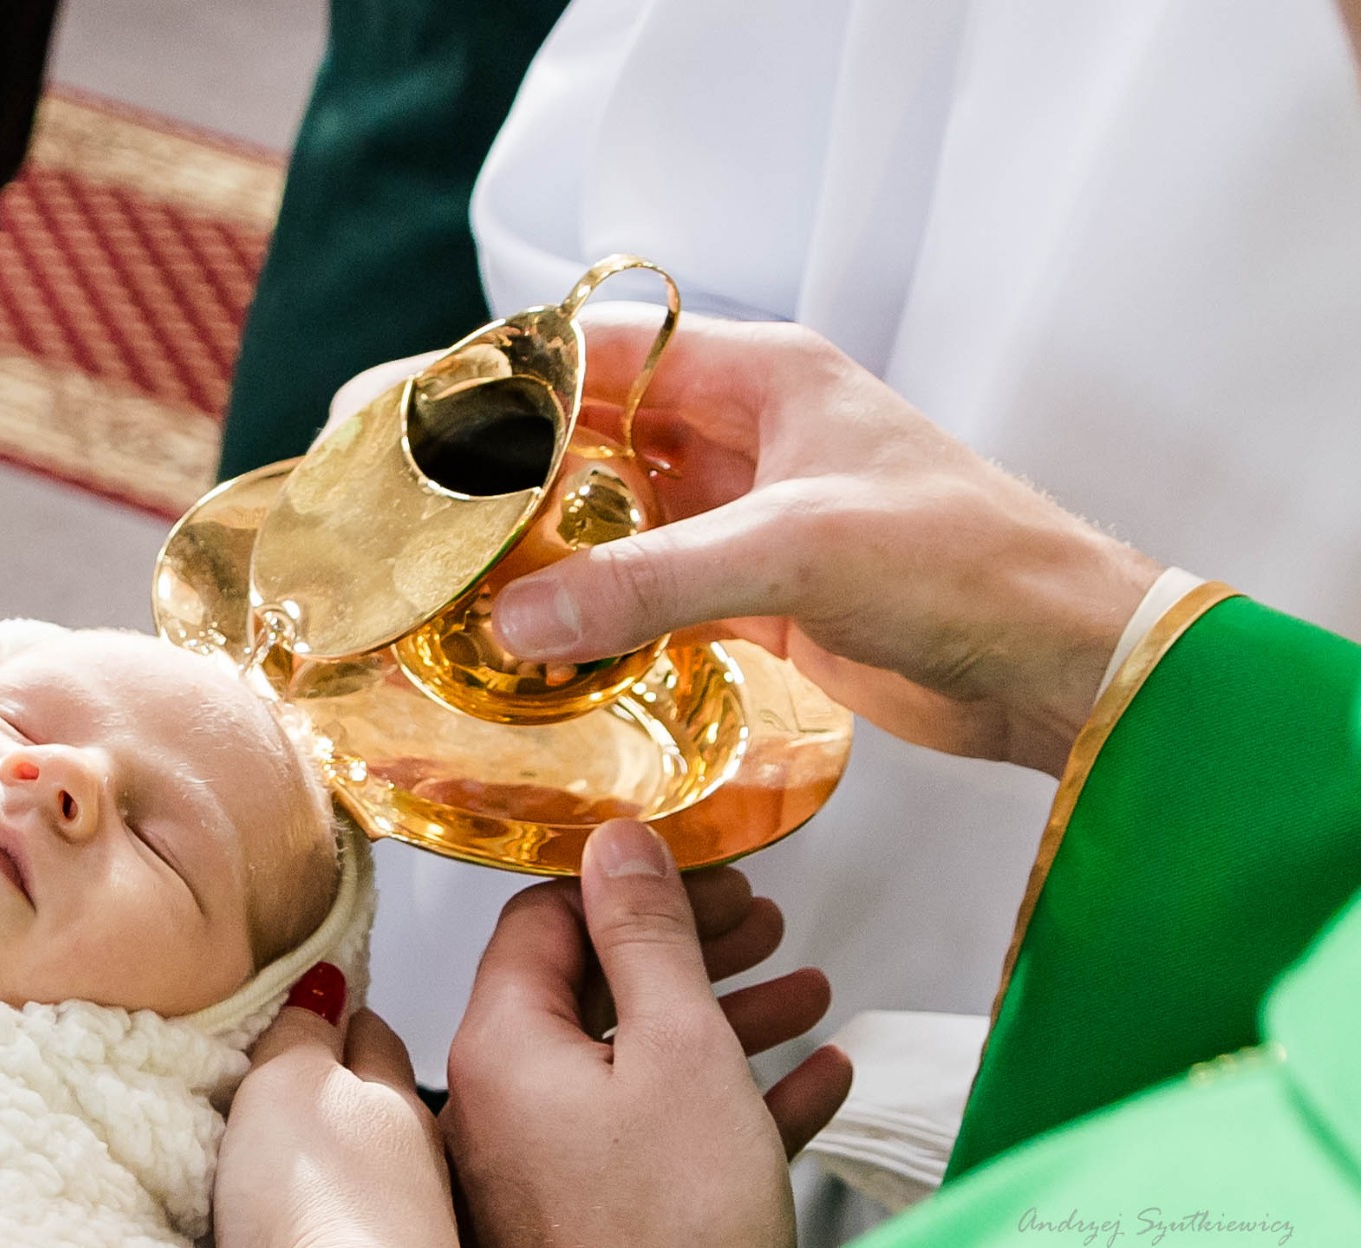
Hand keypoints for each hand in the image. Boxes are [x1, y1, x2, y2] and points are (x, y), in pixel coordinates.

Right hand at [213, 981, 474, 1247]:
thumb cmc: (329, 1207)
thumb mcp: (290, 1082)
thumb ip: (301, 1031)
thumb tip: (321, 983)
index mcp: (401, 1095)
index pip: (371, 1031)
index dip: (339, 1013)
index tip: (316, 1003)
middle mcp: (421, 1163)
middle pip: (377, 1106)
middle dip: (343, 1092)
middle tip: (292, 1082)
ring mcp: (411, 1234)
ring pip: (371, 1177)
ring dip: (336, 1169)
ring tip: (289, 1166)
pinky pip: (355, 1242)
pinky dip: (331, 1231)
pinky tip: (306, 1239)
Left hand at [443, 821, 853, 1247]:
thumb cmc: (669, 1237)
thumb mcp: (677, 1047)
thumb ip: (647, 936)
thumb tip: (618, 844)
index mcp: (502, 1046)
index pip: (543, 919)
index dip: (628, 884)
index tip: (703, 873)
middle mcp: (505, 1102)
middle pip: (593, 987)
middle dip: (688, 949)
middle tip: (759, 922)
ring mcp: (546, 1167)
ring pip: (635, 1059)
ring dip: (724, 1017)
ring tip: (804, 990)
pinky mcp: (592, 1219)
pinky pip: (657, 1133)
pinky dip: (727, 1099)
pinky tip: (814, 1082)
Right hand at [483, 308, 1163, 774]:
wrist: (1061, 662)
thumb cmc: (964, 563)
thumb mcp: (795, 553)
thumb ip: (650, 583)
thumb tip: (518, 617)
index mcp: (759, 375)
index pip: (599, 351)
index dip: (508, 379)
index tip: (421, 425)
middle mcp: (743, 433)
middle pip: (594, 439)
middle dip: (512, 478)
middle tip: (422, 524)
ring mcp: (745, 516)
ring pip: (615, 521)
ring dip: (549, 554)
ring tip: (456, 591)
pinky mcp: (756, 594)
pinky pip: (648, 592)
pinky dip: (596, 616)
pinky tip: (538, 648)